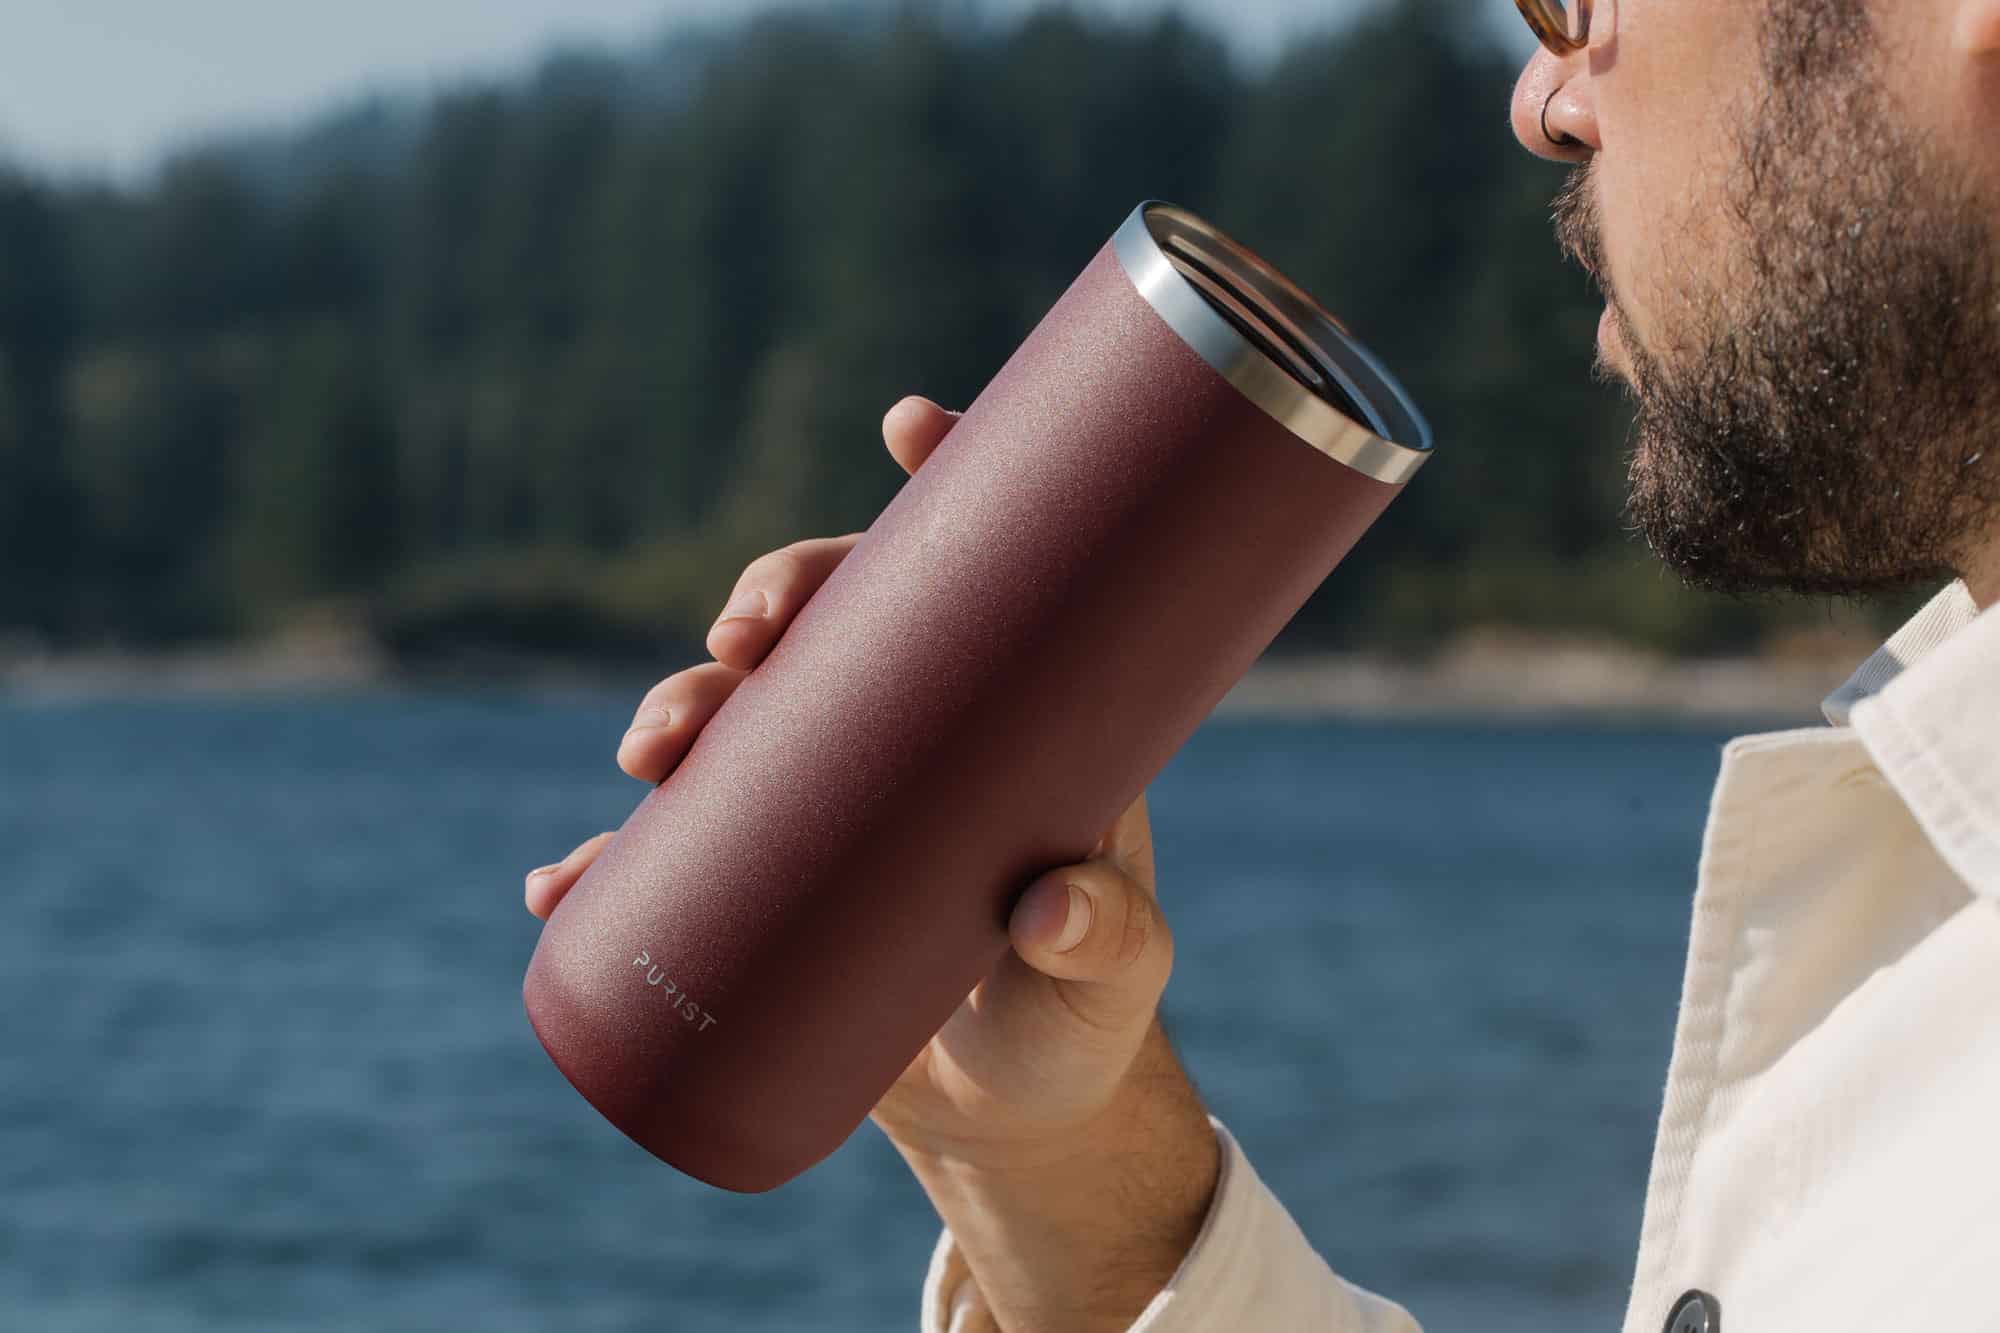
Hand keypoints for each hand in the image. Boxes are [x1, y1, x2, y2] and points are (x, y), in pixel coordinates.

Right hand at [525, 393, 1216, 1327]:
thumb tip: (1051, 907)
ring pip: (738, 716)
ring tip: (656, 753)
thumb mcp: (1113, 981)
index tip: (910, 426)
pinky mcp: (766, 887)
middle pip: (831, 621)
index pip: (974, 578)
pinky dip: (608, 866)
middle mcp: (906, 739)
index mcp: (1005, 723)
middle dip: (772, 598)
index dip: (944, 486)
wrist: (1012, 1115)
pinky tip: (562, 886)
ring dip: (680, 706)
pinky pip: (672, 856)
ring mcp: (826, 806)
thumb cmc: (1081, 1025)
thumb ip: (1111, 945)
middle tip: (743, 638)